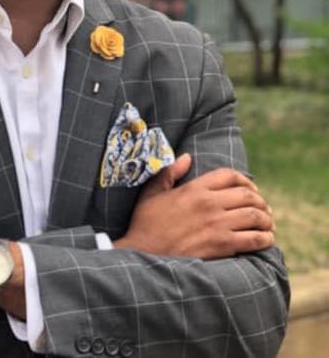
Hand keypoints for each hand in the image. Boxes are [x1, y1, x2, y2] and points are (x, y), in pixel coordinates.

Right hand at [114, 154, 274, 258]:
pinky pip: (253, 239)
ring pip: (254, 216)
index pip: (229, 175)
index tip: (251, 188)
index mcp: (194, 188)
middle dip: (260, 201)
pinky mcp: (221, 245)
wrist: (142, 253)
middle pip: (247, 195)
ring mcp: (216, 224)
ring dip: (266, 220)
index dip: (246, 180)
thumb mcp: (152, 192)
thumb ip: (169, 172)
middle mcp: (208, 203)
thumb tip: (187, 157)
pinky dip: (265, 238)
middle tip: (264, 209)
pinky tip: (266, 240)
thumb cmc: (145, 223)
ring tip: (268, 224)